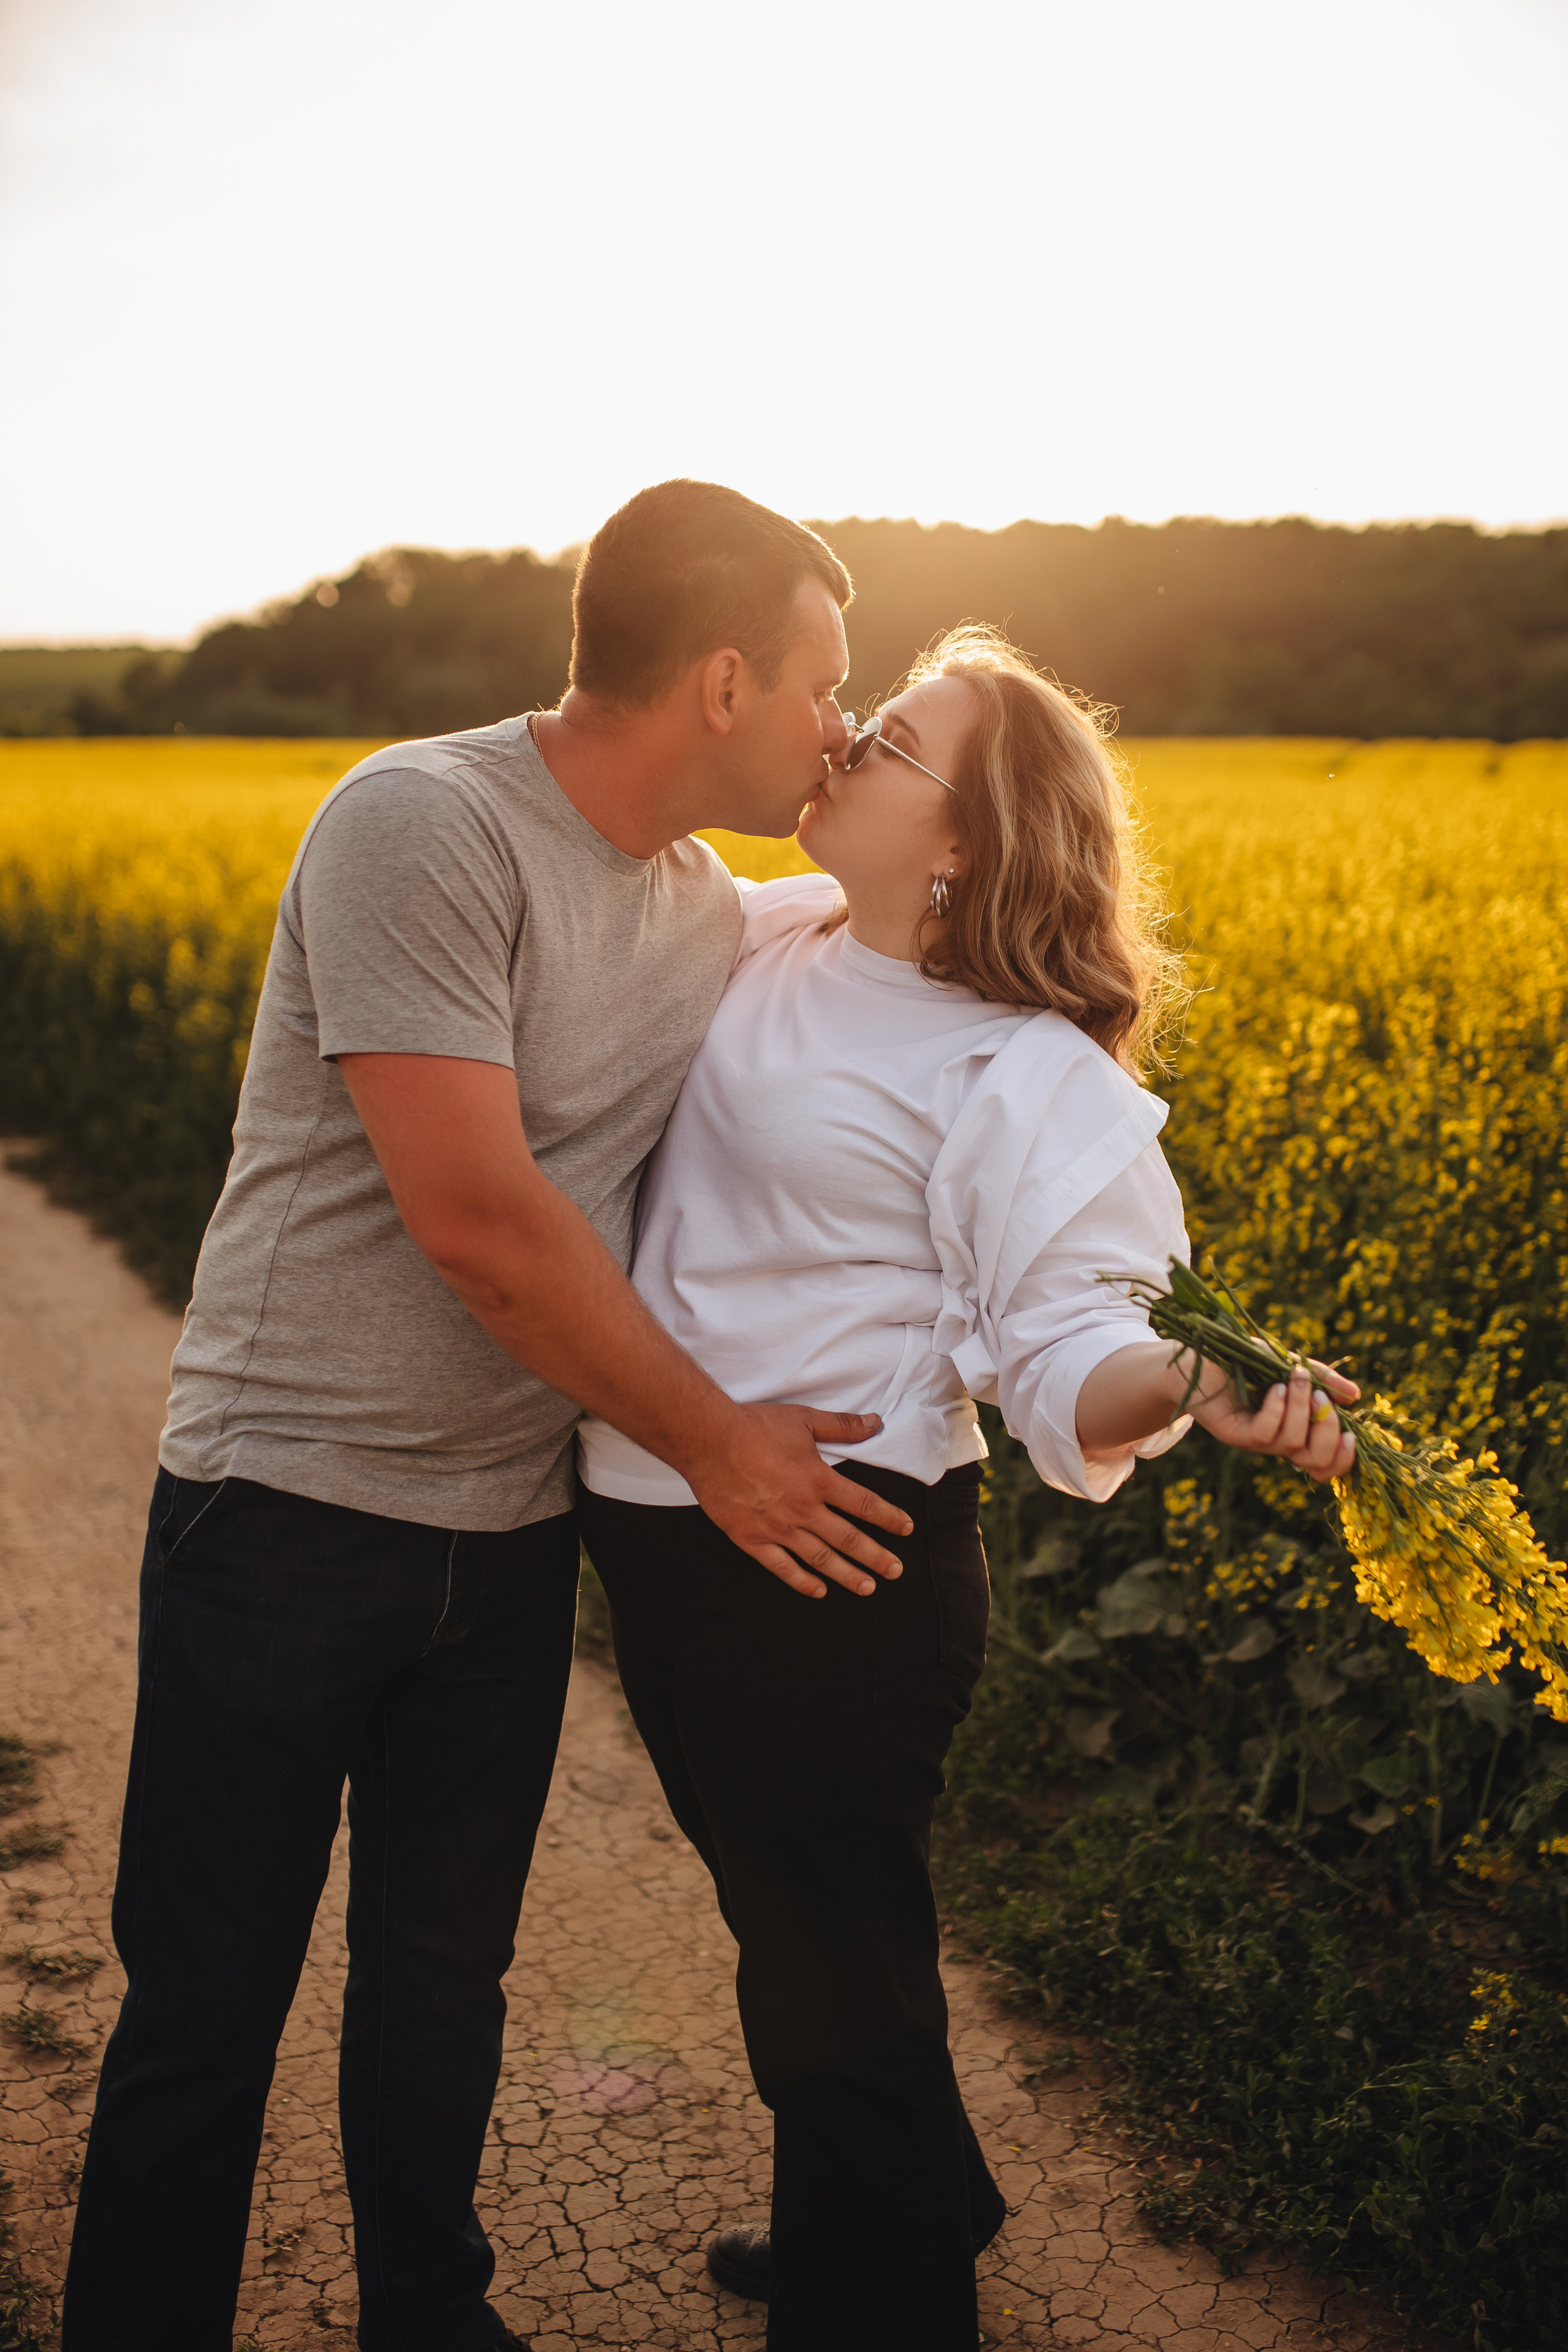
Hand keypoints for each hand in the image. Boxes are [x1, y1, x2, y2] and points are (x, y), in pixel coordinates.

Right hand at [685, 1403, 913, 1599]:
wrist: (708, 1440)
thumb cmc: (754, 1426)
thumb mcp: (804, 1419)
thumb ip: (843, 1426)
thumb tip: (876, 1423)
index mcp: (819, 1480)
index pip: (865, 1505)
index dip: (889, 1518)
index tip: (906, 1529)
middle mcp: (803, 1509)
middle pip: (848, 1539)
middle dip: (876, 1556)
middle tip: (895, 1571)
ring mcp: (777, 1528)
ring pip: (820, 1558)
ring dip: (846, 1574)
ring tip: (867, 1587)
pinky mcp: (751, 1538)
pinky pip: (781, 1567)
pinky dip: (802, 1581)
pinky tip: (819, 1590)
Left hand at [1189, 1357, 1359, 1482]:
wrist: (1202, 1354)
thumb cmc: (1247, 1360)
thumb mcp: (1290, 1364)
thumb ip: (1322, 1379)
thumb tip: (1354, 1396)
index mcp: (1297, 1429)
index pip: (1325, 1464)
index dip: (1343, 1459)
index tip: (1350, 1434)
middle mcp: (1279, 1441)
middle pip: (1316, 1461)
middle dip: (1326, 1429)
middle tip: (1319, 1397)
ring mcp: (1257, 1440)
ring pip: (1292, 1442)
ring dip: (1300, 1408)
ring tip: (1295, 1378)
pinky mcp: (1235, 1434)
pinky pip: (1265, 1434)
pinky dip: (1276, 1409)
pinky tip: (1274, 1388)